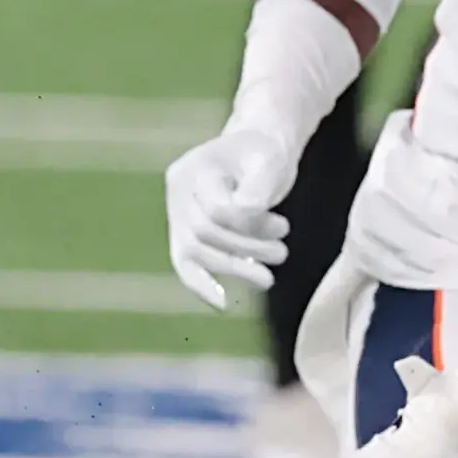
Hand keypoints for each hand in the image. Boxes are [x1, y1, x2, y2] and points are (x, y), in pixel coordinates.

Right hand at [163, 123, 295, 310]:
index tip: (282, 225)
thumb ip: (260, 184)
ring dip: (235, 269)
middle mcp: (177, 191)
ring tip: (268, 277)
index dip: (251, 226)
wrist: (254, 152)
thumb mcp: (270, 160)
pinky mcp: (184, 234)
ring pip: (194, 252)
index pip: (219, 210)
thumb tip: (248, 212)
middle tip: (281, 253)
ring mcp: (176, 213)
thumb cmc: (264, 155)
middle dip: (247, 249)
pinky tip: (222, 305)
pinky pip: (184, 264)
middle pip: (204, 233)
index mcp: (195, 168)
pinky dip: (201, 286)